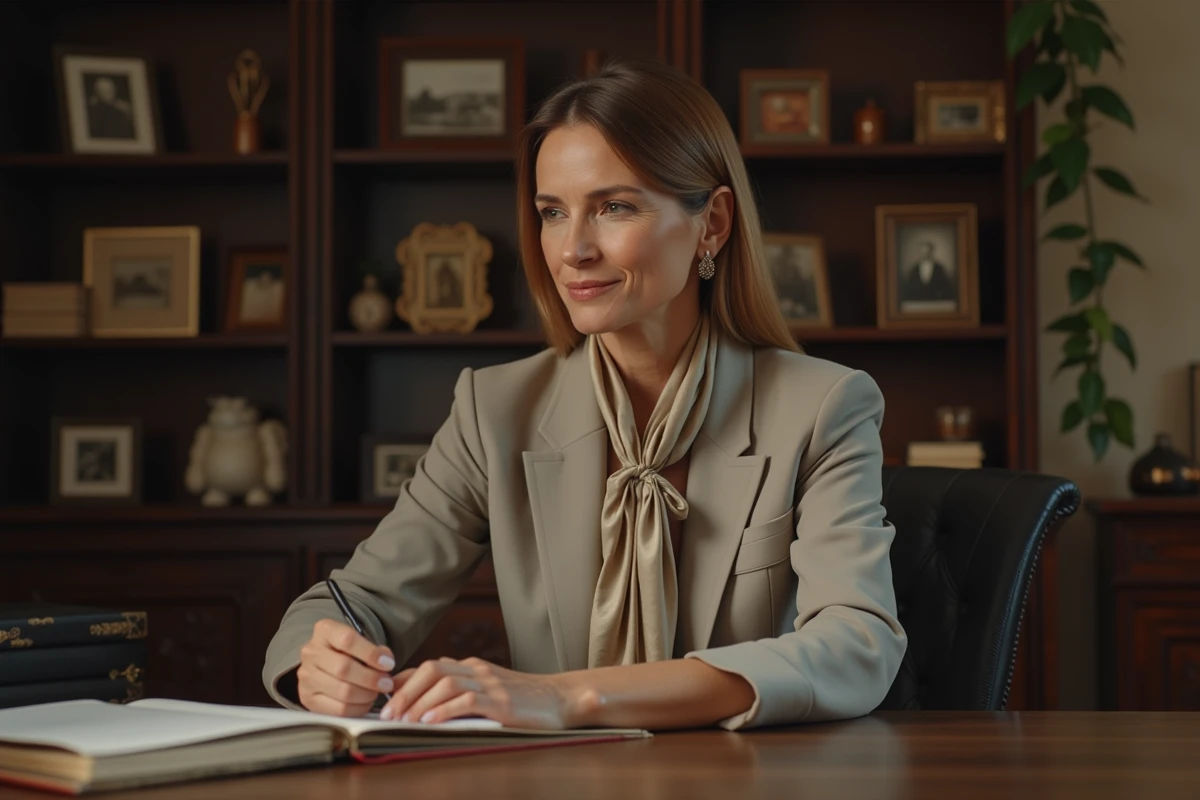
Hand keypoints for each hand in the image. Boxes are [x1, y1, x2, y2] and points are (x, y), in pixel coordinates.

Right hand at [296, 618, 396, 716]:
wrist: (323, 665)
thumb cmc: (347, 651)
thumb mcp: (359, 641)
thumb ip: (374, 650)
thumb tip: (386, 662)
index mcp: (325, 630)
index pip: (347, 640)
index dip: (371, 653)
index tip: (388, 664)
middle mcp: (311, 652)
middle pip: (344, 668)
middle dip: (371, 678)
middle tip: (386, 683)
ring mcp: (306, 677)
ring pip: (342, 691)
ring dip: (366, 695)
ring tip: (376, 692)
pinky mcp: (308, 699)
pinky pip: (339, 709)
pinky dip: (358, 708)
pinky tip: (365, 702)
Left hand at [380, 657, 574, 729]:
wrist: (562, 699)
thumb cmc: (525, 701)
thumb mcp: (489, 691)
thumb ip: (463, 692)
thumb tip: (427, 704)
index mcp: (473, 667)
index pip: (430, 666)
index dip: (405, 681)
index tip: (386, 698)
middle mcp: (478, 670)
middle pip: (432, 669)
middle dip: (405, 691)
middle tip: (388, 714)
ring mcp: (491, 684)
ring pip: (445, 683)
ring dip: (419, 702)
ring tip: (404, 720)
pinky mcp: (502, 702)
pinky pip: (467, 700)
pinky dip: (445, 710)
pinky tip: (430, 722)